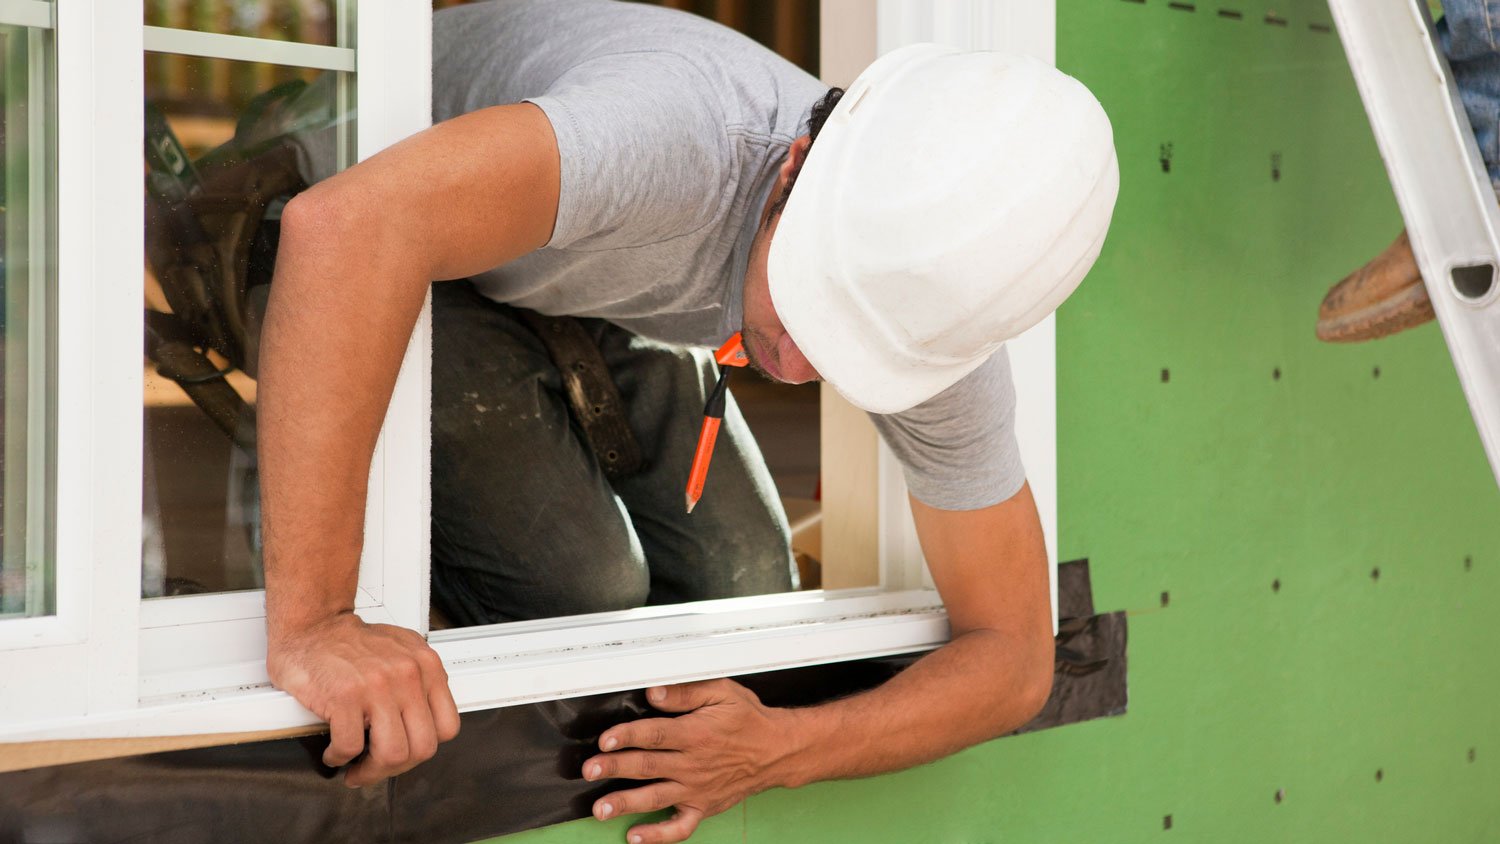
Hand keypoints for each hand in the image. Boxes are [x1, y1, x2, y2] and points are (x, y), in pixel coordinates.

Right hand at [267, 612, 460, 786]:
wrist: (313, 626)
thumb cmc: (352, 643)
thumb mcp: (403, 650)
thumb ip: (421, 680)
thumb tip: (426, 718)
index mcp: (427, 666)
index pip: (447, 727)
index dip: (424, 748)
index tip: (406, 754)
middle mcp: (408, 675)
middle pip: (422, 747)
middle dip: (397, 768)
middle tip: (377, 768)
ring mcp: (378, 686)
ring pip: (392, 754)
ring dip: (370, 771)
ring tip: (356, 767)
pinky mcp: (345, 696)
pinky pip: (350, 747)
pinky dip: (340, 757)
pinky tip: (334, 751)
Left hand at [582, 679, 797, 843]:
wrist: (776, 750)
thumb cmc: (748, 719)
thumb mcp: (722, 693)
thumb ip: (686, 692)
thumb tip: (653, 692)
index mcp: (696, 734)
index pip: (655, 735)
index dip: (627, 737)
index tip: (606, 740)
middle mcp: (694, 765)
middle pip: (648, 766)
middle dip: (616, 768)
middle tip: (590, 770)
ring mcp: (697, 790)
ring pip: (656, 798)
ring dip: (626, 803)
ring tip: (600, 809)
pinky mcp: (703, 808)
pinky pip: (679, 828)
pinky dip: (658, 836)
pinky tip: (635, 836)